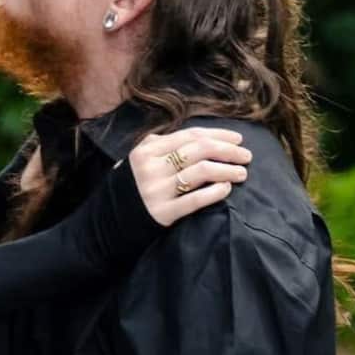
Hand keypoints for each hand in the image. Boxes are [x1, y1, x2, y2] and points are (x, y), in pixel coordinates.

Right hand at [126, 127, 251, 225]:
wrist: (108, 220)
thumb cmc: (132, 185)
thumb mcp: (139, 159)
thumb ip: (162, 145)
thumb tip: (198, 137)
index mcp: (147, 149)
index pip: (190, 136)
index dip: (218, 134)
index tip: (239, 138)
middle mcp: (151, 167)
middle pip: (199, 150)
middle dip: (228, 150)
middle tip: (246, 156)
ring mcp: (157, 190)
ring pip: (200, 172)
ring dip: (226, 170)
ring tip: (242, 173)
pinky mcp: (162, 212)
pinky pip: (195, 200)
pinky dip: (214, 192)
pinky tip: (226, 188)